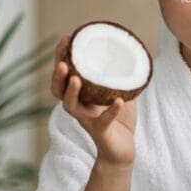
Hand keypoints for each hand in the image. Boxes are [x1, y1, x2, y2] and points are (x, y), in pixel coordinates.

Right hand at [51, 35, 136, 167]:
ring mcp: (87, 120)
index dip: (62, 57)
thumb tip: (132, 52)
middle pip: (58, 89)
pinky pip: (103, 121)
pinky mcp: (100, 132)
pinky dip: (111, 111)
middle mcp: (78, 107)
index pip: (64, 75)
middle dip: (58, 73)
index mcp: (81, 96)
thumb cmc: (118, 121)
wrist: (122, 151)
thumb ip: (121, 76)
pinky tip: (118, 101)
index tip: (66, 38)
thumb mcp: (119, 92)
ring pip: (70, 106)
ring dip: (71, 92)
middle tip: (62, 60)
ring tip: (76, 78)